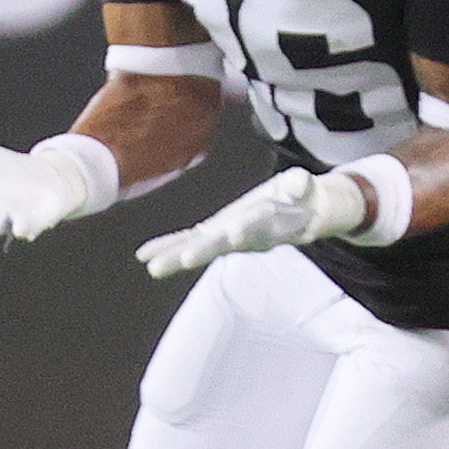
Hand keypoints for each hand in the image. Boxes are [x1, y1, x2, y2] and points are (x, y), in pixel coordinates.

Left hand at [135, 167, 365, 278]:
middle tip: (184, 260)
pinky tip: (144, 255)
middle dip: (203, 251)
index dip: (247, 228)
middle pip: (223, 243)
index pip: (257, 224)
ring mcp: (228, 237)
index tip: (234, 235)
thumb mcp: (305, 186)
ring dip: (176, 256)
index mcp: (269, 222)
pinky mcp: (216, 232)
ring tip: (152, 267)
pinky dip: (167, 246)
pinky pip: (189, 239)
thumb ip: (301, 183)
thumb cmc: (302, 196)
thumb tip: (301, 181)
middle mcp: (246, 235)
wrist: (299, 213)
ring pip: (200, 247)